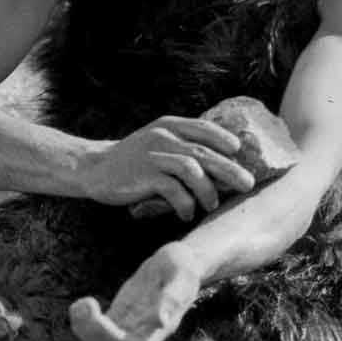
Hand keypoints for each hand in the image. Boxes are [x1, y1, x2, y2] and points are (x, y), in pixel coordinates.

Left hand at [69, 245, 202, 340]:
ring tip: (78, 306)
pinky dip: (84, 322)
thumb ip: (172, 296)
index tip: (99, 316)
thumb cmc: (183, 266)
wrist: (179, 263)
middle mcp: (145, 332)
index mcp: (162, 327)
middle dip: (93, 335)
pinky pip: (98, 330)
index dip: (113, 337)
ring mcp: (131, 326)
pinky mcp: (120, 317)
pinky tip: (79, 305)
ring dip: (85, 330)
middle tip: (83, 305)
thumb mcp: (180, 274)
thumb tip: (160, 321)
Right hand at [78, 116, 255, 221]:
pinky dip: (185, 205)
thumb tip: (217, 166)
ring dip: (208, 191)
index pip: (203, 127)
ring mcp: (153, 155)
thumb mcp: (155, 144)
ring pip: (193, 170)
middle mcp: (163, 137)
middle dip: (230, 169)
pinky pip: (175, 191)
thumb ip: (180, 147)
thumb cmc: (131, 161)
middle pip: (205, 152)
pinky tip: (185, 214)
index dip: (225, 138)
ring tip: (211, 205)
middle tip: (247, 184)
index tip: (239, 151)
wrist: (94, 168)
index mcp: (168, 127)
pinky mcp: (145, 176)